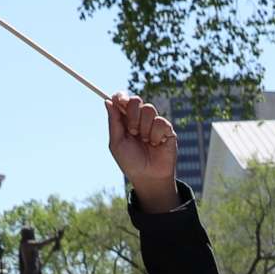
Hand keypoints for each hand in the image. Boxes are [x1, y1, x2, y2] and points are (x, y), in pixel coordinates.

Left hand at [106, 93, 179, 212]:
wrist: (148, 177)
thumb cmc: (130, 162)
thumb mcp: (117, 143)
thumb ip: (114, 122)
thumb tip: (108, 101)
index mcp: (125, 120)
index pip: (123, 99)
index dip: (121, 96)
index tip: (119, 100)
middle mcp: (139, 119)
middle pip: (136, 100)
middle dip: (132, 115)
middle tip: (133, 132)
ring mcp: (154, 123)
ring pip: (149, 109)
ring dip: (144, 128)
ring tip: (145, 142)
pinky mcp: (167, 129)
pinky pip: (160, 122)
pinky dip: (155, 135)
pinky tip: (156, 144)